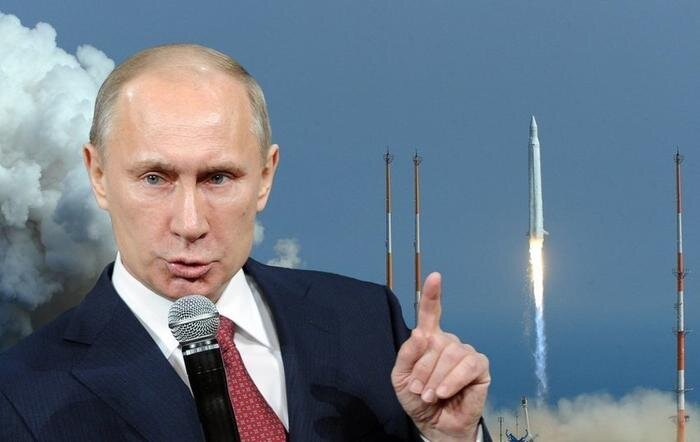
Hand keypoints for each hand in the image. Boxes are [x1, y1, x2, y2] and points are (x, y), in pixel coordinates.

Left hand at [391, 272, 489, 441]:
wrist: (434, 424)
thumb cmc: (419, 399)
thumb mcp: (401, 379)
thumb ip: (407, 355)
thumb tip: (420, 333)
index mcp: (428, 339)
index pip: (430, 313)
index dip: (432, 294)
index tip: (435, 277)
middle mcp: (448, 342)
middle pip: (434, 341)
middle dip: (423, 369)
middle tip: (420, 390)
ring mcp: (465, 353)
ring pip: (451, 353)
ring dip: (436, 378)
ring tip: (431, 395)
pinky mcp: (480, 368)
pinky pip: (468, 366)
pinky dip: (453, 380)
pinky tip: (445, 392)